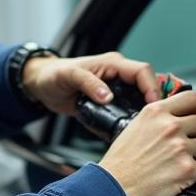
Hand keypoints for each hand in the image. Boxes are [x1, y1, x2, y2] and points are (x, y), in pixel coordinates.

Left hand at [20, 50, 160, 115]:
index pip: (142, 71)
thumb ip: (88, 83)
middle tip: (153, 120)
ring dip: (142, 112)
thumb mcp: (69, 76)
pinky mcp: (109, 103)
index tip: (153, 105)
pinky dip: (129, 120)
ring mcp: (115, 90)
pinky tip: (127, 131)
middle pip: (146, 86)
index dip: (151, 87)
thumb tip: (107, 97)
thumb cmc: (54, 75)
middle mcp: (117, 76)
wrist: (42, 86)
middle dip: (152, 102)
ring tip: (143, 128)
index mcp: (113, 64)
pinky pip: (126, 110)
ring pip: (138, 100)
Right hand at [99, 90, 195, 195]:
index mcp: (156, 113)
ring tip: (191, 161)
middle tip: (194, 143)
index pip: (192, 99)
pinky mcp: (187, 170)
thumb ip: (156, 120)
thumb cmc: (119, 164)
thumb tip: (175, 119)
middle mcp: (170, 127)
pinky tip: (191, 176)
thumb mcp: (134, 127)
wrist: (113, 189)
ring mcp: (180, 148)